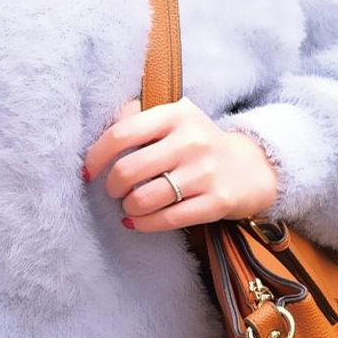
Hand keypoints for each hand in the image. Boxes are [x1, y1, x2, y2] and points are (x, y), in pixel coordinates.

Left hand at [82, 96, 280, 230]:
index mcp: (175, 113)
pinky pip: (167, 220)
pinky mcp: (217, 201)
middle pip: (128, 170)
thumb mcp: (172, 118)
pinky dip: (143, 224)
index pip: (121, 134)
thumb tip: (98, 138)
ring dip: (128, 207)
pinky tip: (136, 221)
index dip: (96, 156)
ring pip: (144, 199)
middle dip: (112, 187)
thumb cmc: (195, 143)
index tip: (89, 171)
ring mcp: (206, 172)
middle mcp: (192, 140)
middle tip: (114, 190)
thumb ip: (136, 117)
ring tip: (130, 205)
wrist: (248, 168)